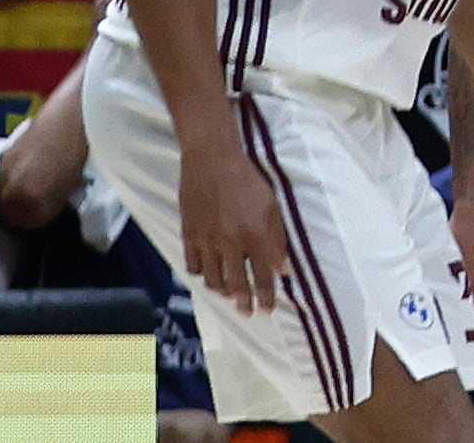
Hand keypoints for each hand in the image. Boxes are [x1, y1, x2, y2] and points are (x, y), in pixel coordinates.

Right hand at [177, 137, 293, 314]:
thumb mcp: (272, 206)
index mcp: (256, 234)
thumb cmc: (249, 180)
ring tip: (230, 296)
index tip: (268, 309)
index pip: (264, 275)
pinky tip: (209, 274)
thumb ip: (277, 238)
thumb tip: (284, 268)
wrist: (213, 161)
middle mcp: (231, 242)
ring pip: (214, 280)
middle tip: (248, 313)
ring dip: (224, 291)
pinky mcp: (189, 235)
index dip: (266, 296)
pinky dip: (202, 274)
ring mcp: (207, 240)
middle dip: (245, 302)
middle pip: (237, 283)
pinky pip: (194, 265)